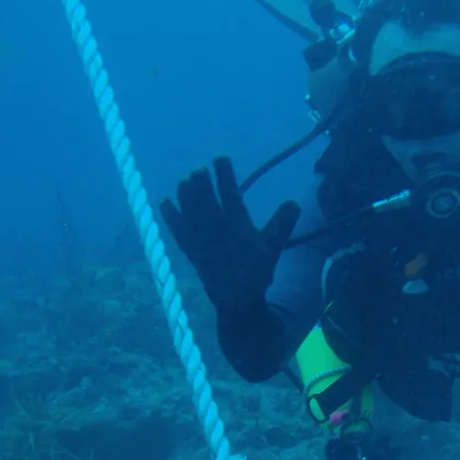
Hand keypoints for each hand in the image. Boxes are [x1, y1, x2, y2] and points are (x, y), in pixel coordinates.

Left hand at [160, 157, 299, 308]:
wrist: (237, 300)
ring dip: (186, 194)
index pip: (229, 193)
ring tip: (184, 181)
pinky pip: (177, 230)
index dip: (224, 175)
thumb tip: (294, 202)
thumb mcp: (273, 248)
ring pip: (190, 211)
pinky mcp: (190, 251)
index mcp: (237, 224)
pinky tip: (165, 202)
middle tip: (198, 170)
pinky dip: (170, 216)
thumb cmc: (256, 272)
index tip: (219, 159)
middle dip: (201, 182)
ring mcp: (201, 239)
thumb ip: (282, 224)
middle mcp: (216, 228)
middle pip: (205, 199)